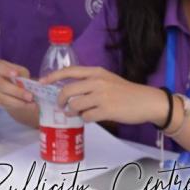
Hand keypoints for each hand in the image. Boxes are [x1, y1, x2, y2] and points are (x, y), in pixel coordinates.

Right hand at [0, 58, 33, 109]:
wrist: (3, 84)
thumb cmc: (10, 73)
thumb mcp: (15, 69)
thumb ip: (20, 73)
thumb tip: (27, 82)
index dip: (6, 70)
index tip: (17, 74)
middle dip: (16, 91)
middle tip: (30, 96)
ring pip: (1, 97)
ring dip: (17, 102)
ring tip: (31, 103)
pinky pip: (3, 105)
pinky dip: (16, 106)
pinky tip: (26, 106)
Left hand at [41, 66, 166, 125]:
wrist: (147, 101)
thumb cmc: (126, 91)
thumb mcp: (107, 79)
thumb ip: (89, 81)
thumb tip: (68, 90)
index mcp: (96, 72)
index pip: (69, 71)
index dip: (52, 76)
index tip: (41, 82)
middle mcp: (97, 82)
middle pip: (67, 90)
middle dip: (60, 100)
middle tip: (60, 106)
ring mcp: (101, 96)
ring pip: (75, 105)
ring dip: (72, 111)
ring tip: (75, 113)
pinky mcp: (107, 110)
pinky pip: (86, 117)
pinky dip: (85, 119)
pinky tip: (90, 118)